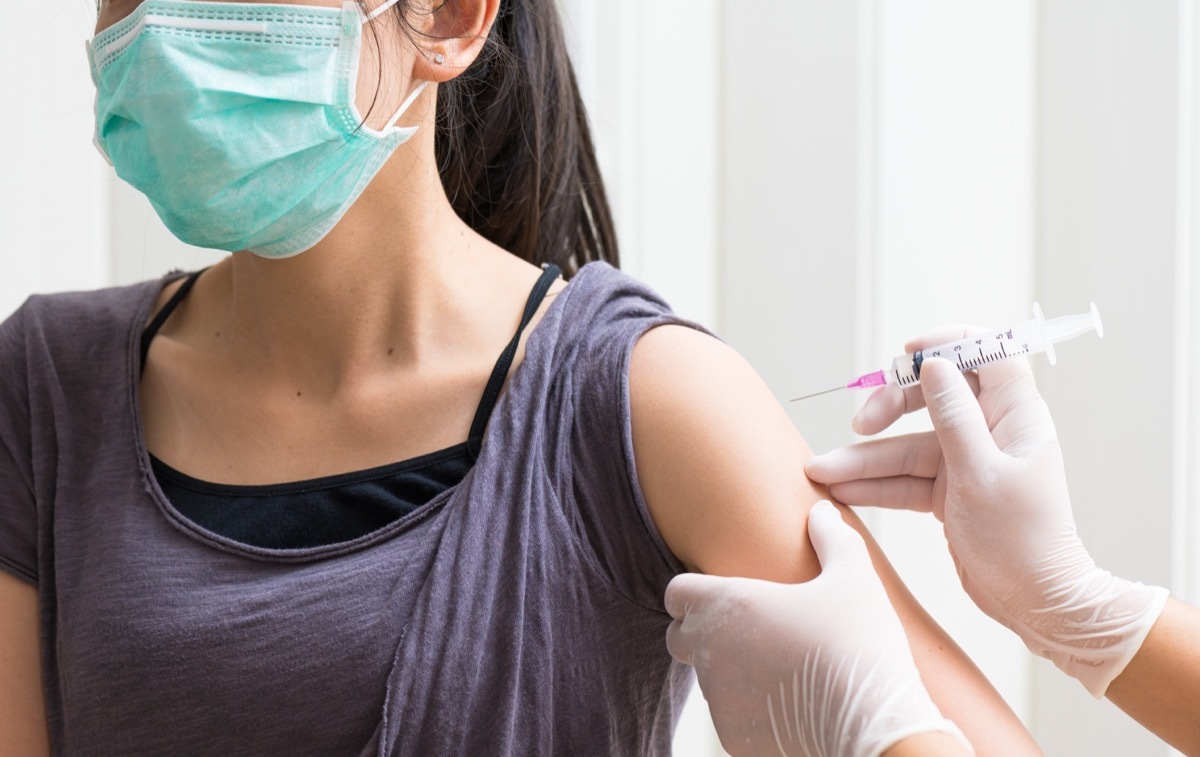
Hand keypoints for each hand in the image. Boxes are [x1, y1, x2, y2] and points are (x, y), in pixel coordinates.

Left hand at [665, 502, 965, 756]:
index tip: (727, 592)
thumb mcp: (854, 575)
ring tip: (778, 662)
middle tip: (750, 627)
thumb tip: (823, 508)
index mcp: (726, 605)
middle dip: (704, 630)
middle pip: (680, 636)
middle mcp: (709, 651)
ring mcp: (718, 697)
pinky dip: (748, 705)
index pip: (675, 592)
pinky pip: (729, 713)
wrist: (874, 723)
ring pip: (706, 676)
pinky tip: (788, 698)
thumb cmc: (860, 642)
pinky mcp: (731, 736)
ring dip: (728, 668)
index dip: (696, 590)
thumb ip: (831, 536)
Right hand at [805, 337, 1168, 697]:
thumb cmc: (1023, 540)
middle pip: (933, 396)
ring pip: (908, 444)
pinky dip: (873, 484)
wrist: (1035, 602)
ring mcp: (967, 462)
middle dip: (891, 405)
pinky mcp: (949, 492)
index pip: (988, 354)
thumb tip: (935, 365)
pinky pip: (903, 478)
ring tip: (821, 471)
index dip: (950, 343)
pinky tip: (840, 490)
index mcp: (1015, 416)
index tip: (908, 351)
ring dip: (865, 456)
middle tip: (860, 422)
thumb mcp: (981, 474)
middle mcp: (991, 432)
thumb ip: (954, 417)